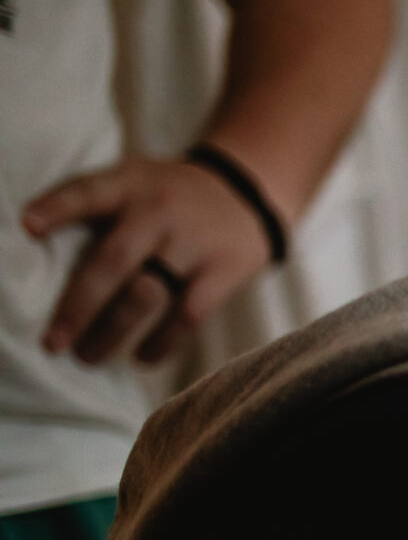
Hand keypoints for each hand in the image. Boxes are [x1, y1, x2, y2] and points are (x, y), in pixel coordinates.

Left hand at [21, 153, 278, 367]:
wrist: (247, 193)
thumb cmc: (172, 196)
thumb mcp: (135, 181)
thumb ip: (99, 207)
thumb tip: (42, 253)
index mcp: (130, 184)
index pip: (88, 192)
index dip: (56, 208)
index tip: (28, 227)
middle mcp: (159, 211)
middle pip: (113, 261)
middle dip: (79, 306)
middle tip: (54, 343)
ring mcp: (193, 243)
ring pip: (146, 295)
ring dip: (112, 332)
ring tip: (87, 356)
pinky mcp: (223, 271)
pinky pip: (187, 315)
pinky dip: (162, 341)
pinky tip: (142, 358)